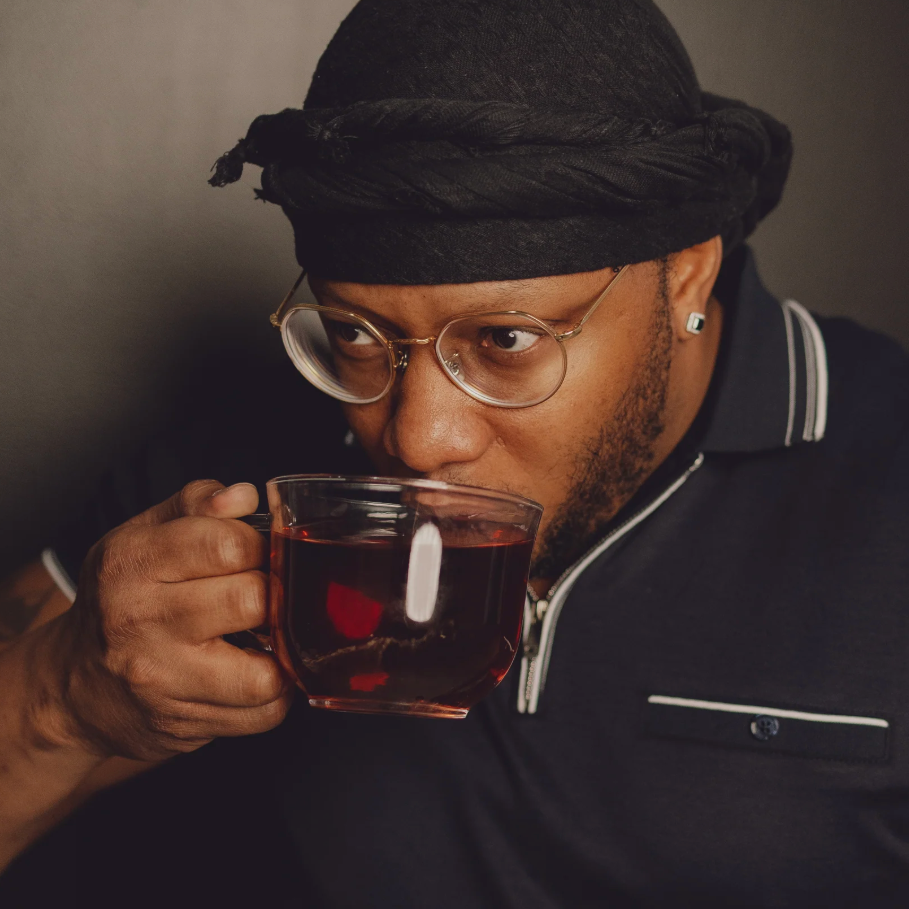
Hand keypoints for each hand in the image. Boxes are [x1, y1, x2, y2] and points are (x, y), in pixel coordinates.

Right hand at [48, 480, 290, 760]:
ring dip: (280, 652)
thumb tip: (244, 495)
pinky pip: (262, 715)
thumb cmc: (121, 599)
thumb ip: (197, 503)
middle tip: (265, 595)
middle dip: (274, 594)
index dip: (261, 544)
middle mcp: (141, 621)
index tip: (258, 553)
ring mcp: (161, 680)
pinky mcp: (182, 725)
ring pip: (263, 672)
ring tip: (267, 636)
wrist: (73, 686)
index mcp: (133, 562)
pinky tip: (257, 672)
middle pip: (252, 600)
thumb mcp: (142, 535)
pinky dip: (275, 695)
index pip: (228, 543)